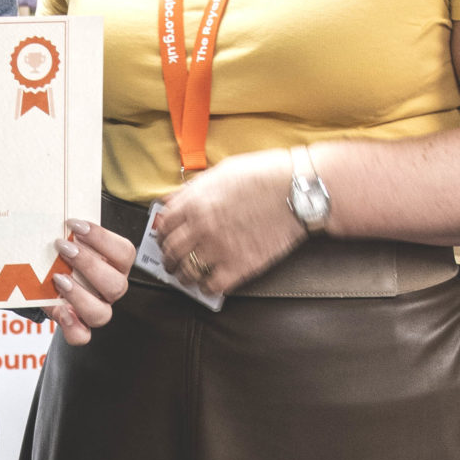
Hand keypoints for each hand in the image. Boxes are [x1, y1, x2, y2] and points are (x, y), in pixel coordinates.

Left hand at [44, 220, 133, 345]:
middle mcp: (111, 288)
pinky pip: (82, 337)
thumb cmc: (62, 254)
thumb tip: (55, 212)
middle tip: (62, 247)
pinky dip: (72, 327)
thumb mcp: (69, 240)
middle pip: (117, 285)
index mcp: (116, 264)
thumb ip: (70, 230)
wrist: (43, 278)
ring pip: (102, 314)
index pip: (124, 252)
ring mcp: (97, 309)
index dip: (101, 238)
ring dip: (79, 295)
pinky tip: (61, 312)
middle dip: (88, 264)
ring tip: (58, 278)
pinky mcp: (78, 327)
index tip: (73, 224)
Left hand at [155, 152, 303, 296]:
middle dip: (168, 258)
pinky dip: (207, 288)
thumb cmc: (264, 175)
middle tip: (170, 262)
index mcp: (194, 202)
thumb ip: (194, 189)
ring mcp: (219, 249)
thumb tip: (174, 201)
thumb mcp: (221, 172)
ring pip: (187, 272)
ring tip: (186, 276)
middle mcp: (201, 227)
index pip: (164, 225)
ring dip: (183, 276)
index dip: (161, 234)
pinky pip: (212, 286)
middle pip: (171, 250)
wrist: (298, 190)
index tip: (164, 239)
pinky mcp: (239, 266)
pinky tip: (209, 284)